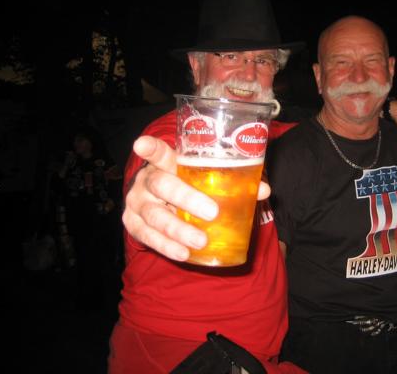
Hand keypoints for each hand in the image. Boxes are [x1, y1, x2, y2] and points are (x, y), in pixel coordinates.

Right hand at [122, 136, 270, 261]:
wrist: (160, 205)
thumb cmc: (188, 186)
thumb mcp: (204, 179)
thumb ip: (232, 181)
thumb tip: (264, 189)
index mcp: (166, 163)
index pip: (158, 152)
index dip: (150, 148)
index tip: (142, 144)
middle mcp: (147, 181)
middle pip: (161, 185)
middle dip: (185, 198)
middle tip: (212, 212)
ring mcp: (137, 203)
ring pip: (154, 216)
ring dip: (178, 230)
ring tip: (200, 240)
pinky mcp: (132, 225)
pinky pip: (148, 237)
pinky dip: (166, 246)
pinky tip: (183, 253)